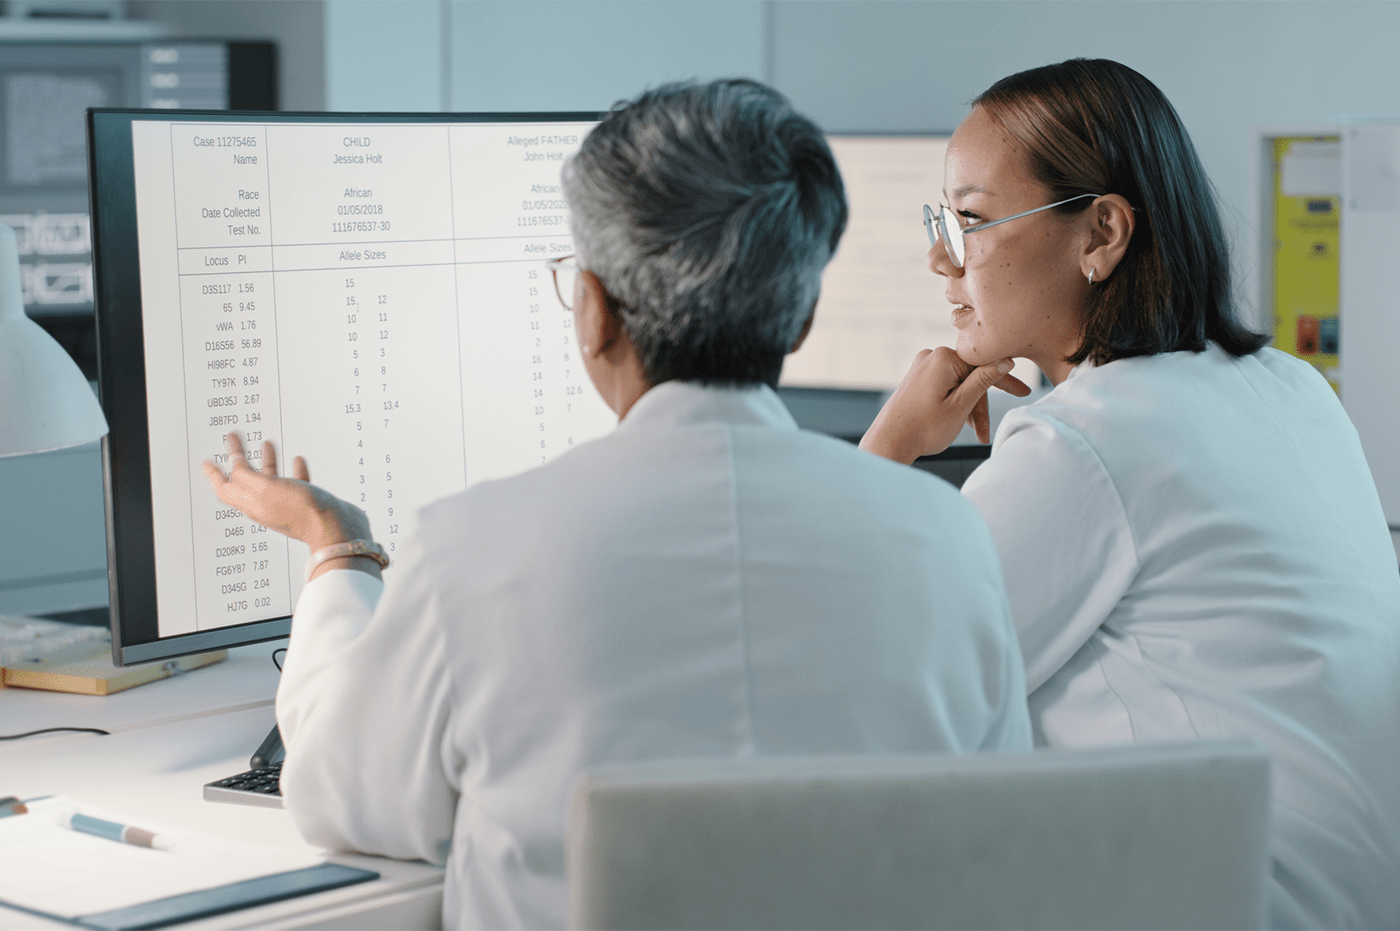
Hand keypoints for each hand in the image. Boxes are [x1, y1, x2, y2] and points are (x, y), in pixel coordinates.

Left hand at [202, 434, 372, 554]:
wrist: (334, 529)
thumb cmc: (300, 511)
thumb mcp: (264, 487)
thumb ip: (245, 474)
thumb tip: (233, 464)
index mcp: (251, 503)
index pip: (225, 487)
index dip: (214, 473)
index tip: (207, 460)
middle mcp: (266, 505)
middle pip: (245, 480)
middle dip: (239, 459)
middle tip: (235, 442)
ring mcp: (286, 504)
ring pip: (271, 479)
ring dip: (267, 460)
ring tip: (267, 444)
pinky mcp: (306, 503)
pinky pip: (296, 483)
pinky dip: (294, 470)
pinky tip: (297, 461)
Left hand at [859, 348, 1031, 463]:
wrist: (888, 443)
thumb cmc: (923, 428)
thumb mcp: (961, 405)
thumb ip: (984, 380)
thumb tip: (1006, 360)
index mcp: (943, 357)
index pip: (984, 364)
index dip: (1005, 382)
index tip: (1024, 393)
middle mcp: (931, 356)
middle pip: (971, 376)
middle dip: (980, 404)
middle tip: (985, 433)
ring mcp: (922, 366)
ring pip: (959, 384)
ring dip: (968, 407)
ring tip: (972, 434)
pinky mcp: (916, 378)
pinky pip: (945, 386)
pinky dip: (955, 403)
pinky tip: (958, 422)